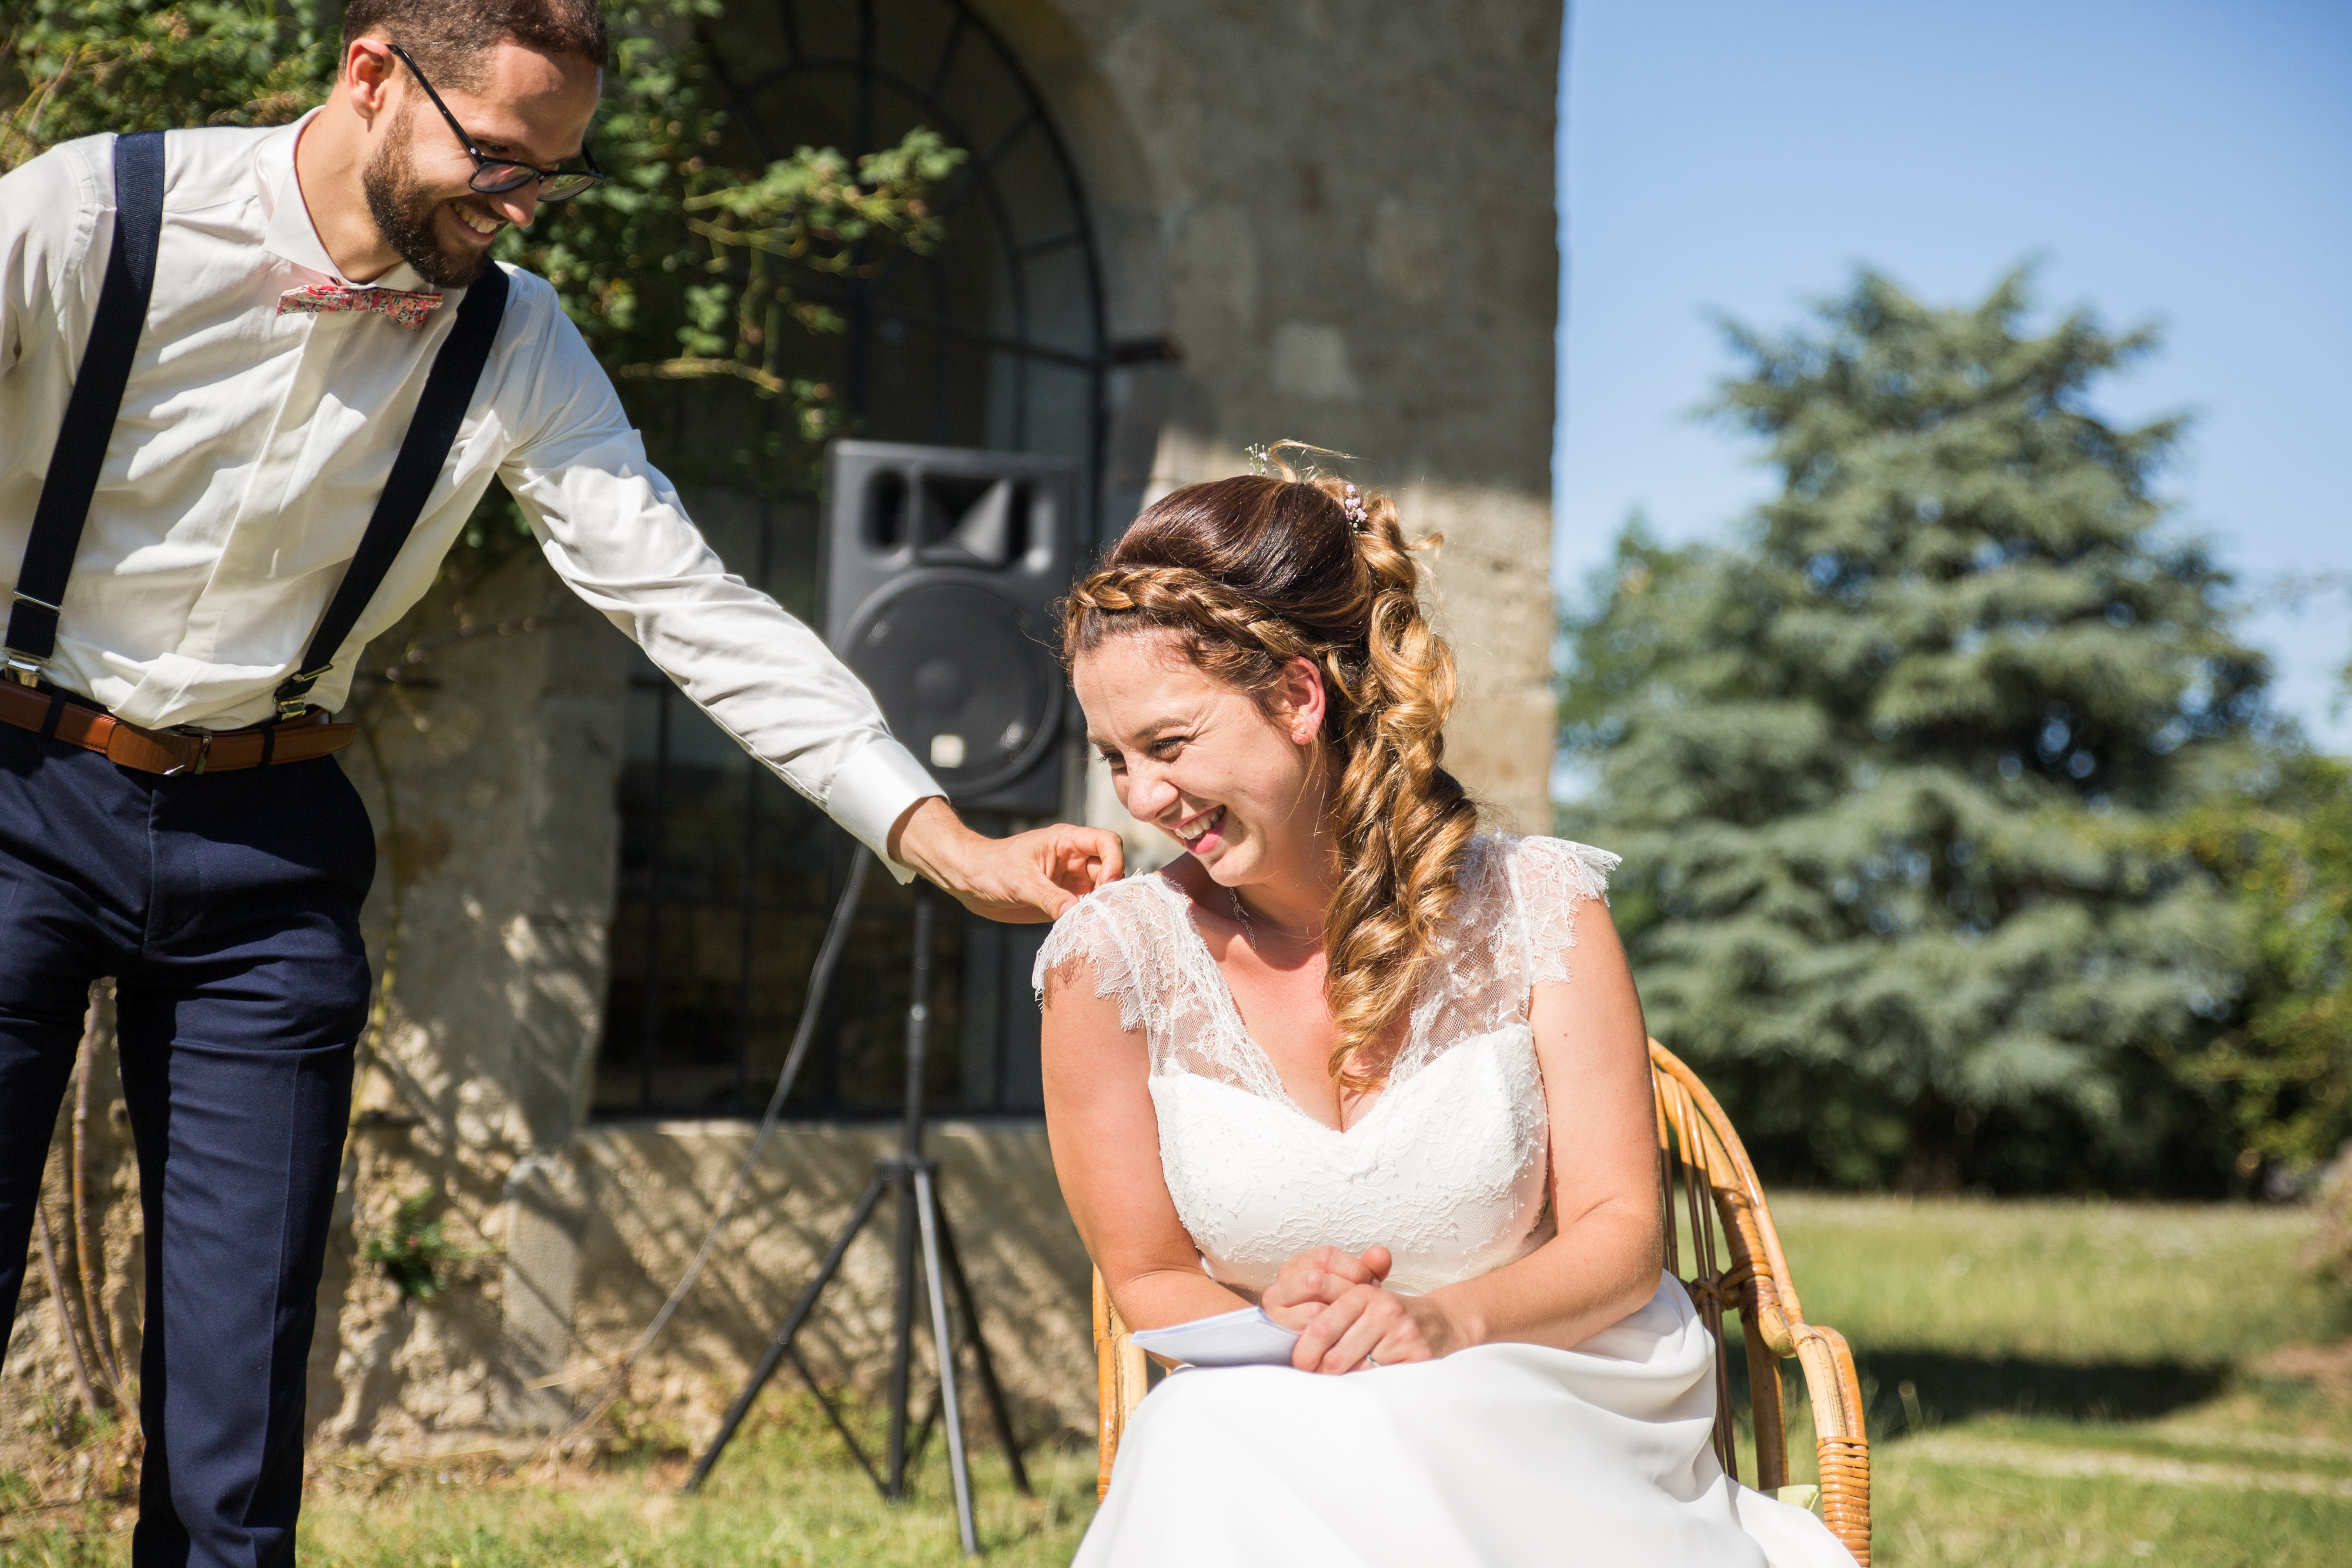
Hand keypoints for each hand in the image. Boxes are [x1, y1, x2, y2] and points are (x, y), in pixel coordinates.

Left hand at [889, 796, 1124, 921]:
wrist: (967, 881)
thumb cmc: (990, 869)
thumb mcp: (1020, 882)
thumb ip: (1050, 897)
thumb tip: (1076, 913)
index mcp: (1066, 841)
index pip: (1107, 842)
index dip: (1114, 862)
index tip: (1104, 886)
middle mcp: (1073, 860)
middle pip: (1109, 869)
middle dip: (1110, 890)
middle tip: (1100, 912)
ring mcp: (1068, 880)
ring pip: (1100, 891)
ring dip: (1100, 907)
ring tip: (1092, 924)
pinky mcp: (1061, 900)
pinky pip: (1084, 909)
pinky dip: (1088, 919)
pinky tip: (1082, 931)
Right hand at [1260, 1245, 1387, 1330]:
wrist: (1319, 1349)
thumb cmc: (1335, 1312)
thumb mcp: (1351, 1286)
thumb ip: (1366, 1269)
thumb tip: (1381, 1254)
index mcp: (1294, 1268)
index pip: (1325, 1256)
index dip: (1354, 1268)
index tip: (1372, 1282)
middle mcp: (1280, 1287)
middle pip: (1317, 1281)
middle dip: (1348, 1294)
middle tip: (1367, 1304)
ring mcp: (1276, 1314)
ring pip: (1314, 1309)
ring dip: (1341, 1316)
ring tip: (1358, 1320)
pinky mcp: (1282, 1338)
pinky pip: (1311, 1334)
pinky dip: (1333, 1335)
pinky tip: (1347, 1335)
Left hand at [1266, 1246, 1454, 1373]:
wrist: (1441, 1323)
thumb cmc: (1390, 1319)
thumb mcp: (1363, 1305)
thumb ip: (1331, 1315)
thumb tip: (1293, 1344)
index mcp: (1362, 1293)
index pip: (1321, 1326)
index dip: (1305, 1351)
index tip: (1298, 1365)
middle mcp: (1382, 1309)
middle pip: (1336, 1355)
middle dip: (1321, 1373)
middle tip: (1316, 1381)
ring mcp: (1402, 1332)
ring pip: (1357, 1371)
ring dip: (1345, 1382)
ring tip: (1341, 1384)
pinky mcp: (1418, 1354)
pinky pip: (1382, 1380)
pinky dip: (1371, 1386)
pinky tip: (1368, 1386)